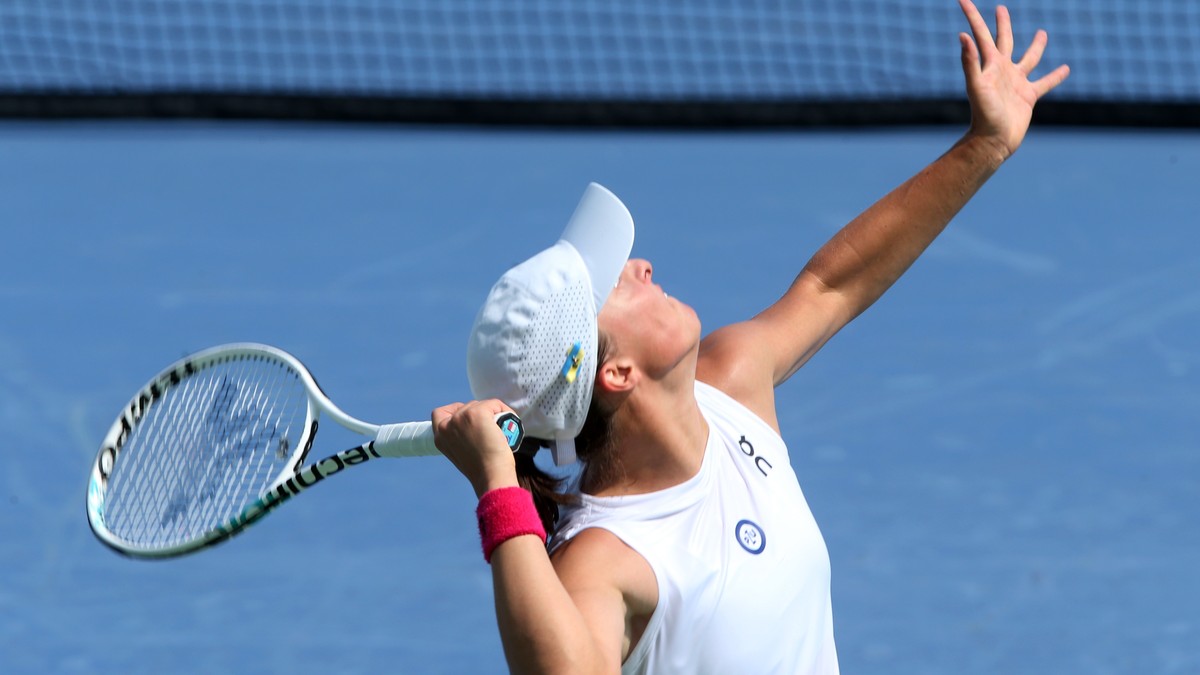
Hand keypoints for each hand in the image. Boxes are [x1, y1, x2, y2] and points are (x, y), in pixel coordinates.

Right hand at [431, 399, 519, 496]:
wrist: (492, 476)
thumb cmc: (483, 470)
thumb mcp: (462, 453)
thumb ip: (461, 438)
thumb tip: (475, 425)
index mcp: (440, 437)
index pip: (439, 413)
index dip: (455, 412)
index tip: (468, 418)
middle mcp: (447, 425)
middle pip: (466, 406)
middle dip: (481, 414)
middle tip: (492, 430)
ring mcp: (461, 417)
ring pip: (481, 405)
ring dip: (494, 414)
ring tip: (501, 432)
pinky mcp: (477, 413)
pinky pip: (494, 404)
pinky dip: (504, 412)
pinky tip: (508, 426)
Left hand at [957, 0, 1069, 159]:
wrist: (993, 140)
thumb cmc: (983, 114)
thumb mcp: (976, 85)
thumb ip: (970, 61)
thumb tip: (962, 36)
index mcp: (990, 64)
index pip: (980, 35)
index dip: (973, 17)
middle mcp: (1002, 70)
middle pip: (1003, 40)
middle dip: (1002, 24)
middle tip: (1000, 8)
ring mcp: (1016, 83)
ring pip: (1029, 59)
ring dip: (1036, 46)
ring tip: (1042, 33)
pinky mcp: (1028, 97)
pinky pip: (1045, 83)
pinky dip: (1055, 76)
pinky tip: (1065, 69)